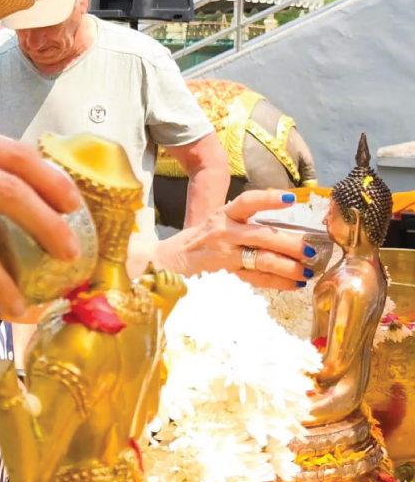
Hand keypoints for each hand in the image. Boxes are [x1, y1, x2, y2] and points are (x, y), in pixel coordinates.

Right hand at [155, 190, 311, 290]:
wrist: (171, 260)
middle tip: (311, 250)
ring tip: (308, 271)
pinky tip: (295, 283)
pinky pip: (258, 280)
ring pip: (264, 260)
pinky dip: (280, 282)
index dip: (269, 199)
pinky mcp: (227, 275)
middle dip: (291, 244)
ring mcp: (225, 256)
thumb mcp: (218, 222)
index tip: (290, 198)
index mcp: (224, 215)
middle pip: (263, 236)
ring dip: (291, 266)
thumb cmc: (202, 239)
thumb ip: (244, 222)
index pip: (247, 202)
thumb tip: (285, 225)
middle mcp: (224, 233)